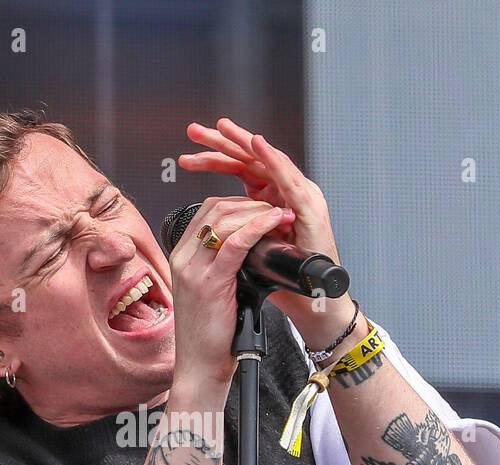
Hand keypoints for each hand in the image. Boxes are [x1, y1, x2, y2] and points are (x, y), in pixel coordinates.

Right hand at [168, 196, 296, 392]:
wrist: (200, 368)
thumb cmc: (210, 336)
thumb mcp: (213, 292)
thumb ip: (223, 266)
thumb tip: (249, 248)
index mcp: (183, 258)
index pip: (209, 211)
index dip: (240, 203)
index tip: (263, 209)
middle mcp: (184, 259)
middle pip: (216, 208)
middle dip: (250, 202)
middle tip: (276, 209)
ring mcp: (193, 270)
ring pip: (224, 220)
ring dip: (257, 211)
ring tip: (280, 215)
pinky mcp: (209, 283)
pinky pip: (234, 243)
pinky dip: (257, 227)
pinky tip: (273, 223)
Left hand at [178, 118, 355, 340]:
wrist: (312, 301)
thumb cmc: (284, 278)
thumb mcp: (249, 250)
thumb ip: (236, 233)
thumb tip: (211, 227)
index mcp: (270, 198)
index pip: (239, 170)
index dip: (214, 160)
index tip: (187, 154)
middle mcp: (286, 192)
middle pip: (251, 158)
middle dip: (222, 142)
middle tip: (194, 131)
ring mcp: (300, 196)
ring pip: (269, 159)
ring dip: (244, 142)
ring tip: (222, 128)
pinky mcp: (310, 206)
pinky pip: (288, 177)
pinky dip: (272, 160)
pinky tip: (257, 145)